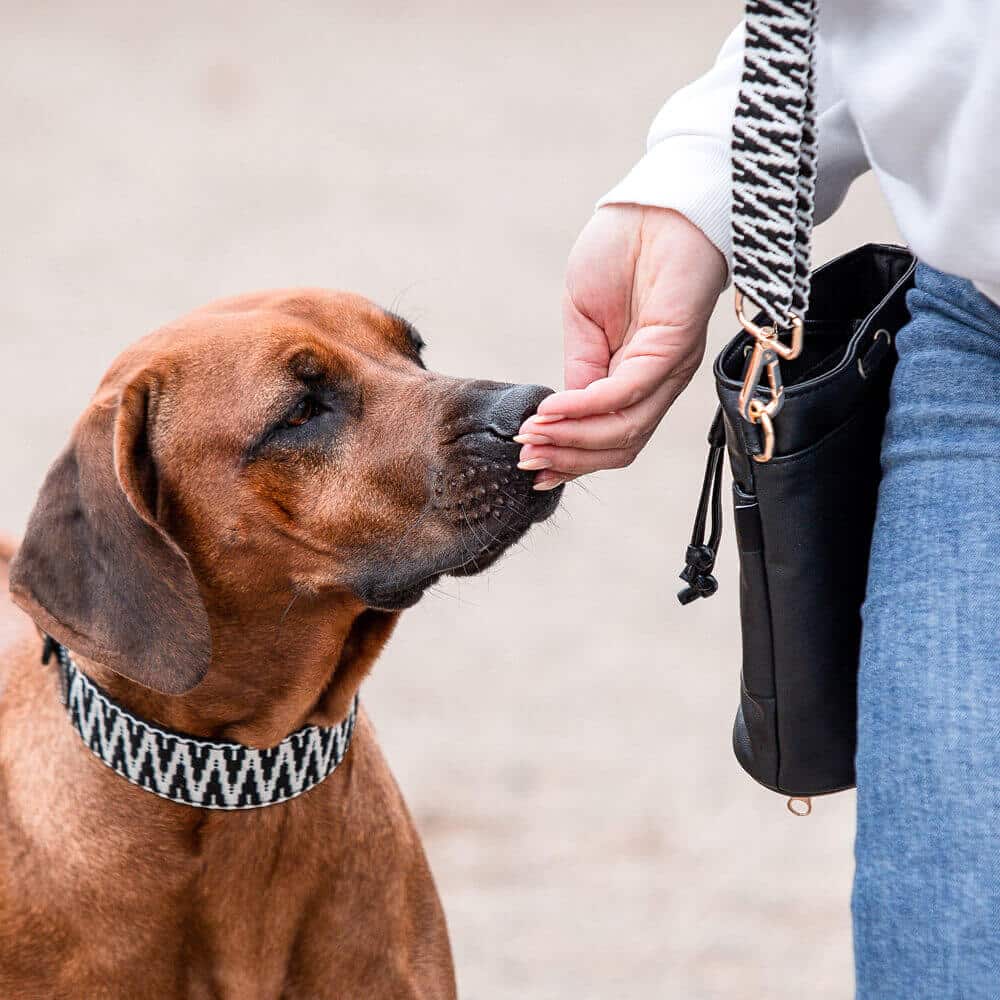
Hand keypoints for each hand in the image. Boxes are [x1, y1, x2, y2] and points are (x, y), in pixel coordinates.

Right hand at [516, 205, 726, 488]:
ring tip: (533, 437)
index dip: (569, 457)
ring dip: (573, 440)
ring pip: (625, 431)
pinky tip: (554, 408)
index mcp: (635, 378)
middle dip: (567, 458)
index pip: (608, 438)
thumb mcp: (585, 320)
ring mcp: (667, 368)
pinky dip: (586, 407)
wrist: (655, 205)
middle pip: (618, 447)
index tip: (530, 465)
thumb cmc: (623, 251)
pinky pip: (628, 392)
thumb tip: (563, 414)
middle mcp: (656, 382)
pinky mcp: (672, 347)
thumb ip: (580, 368)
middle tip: (526, 458)